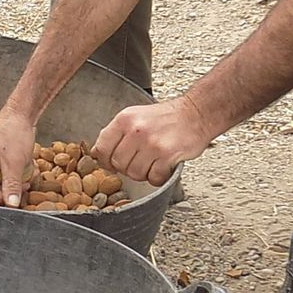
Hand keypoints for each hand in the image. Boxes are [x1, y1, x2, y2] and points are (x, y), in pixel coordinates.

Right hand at [0, 111, 36, 206]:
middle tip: (23, 187)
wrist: (22, 114)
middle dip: (9, 190)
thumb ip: (11, 186)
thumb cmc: (13, 132)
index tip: (10, 199)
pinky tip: (27, 169)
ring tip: (27, 176)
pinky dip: (19, 176)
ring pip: (2, 184)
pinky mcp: (2, 162)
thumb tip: (11, 205)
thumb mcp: (13, 163)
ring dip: (17, 183)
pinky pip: (9, 176)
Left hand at [93, 97, 211, 187]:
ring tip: (152, 162)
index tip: (112, 164)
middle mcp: (136, 130)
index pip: (101, 148)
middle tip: (138, 162)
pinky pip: (154, 178)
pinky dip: (158, 177)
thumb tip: (98, 153)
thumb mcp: (135, 116)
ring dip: (143, 173)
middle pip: (118, 164)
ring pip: (134, 173)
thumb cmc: (166, 117)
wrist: (195, 114)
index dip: (105, 161)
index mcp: (124, 119)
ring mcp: (151, 143)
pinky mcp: (167, 155)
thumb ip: (116, 133)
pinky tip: (162, 167)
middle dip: (127, 168)